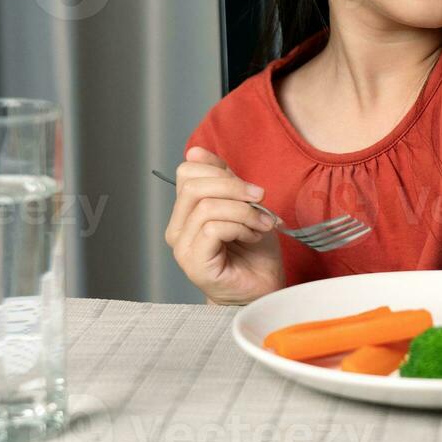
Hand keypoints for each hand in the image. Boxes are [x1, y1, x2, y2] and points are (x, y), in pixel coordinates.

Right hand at [164, 146, 285, 303]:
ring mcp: (182, 248)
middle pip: (194, 185)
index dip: (222, 172)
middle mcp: (177, 229)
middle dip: (235, 187)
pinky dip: (240, 226)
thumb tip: (195, 152)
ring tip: (262, 224)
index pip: (188, 172)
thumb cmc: (255, 252)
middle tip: (261, 200)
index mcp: (186, 212)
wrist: (264, 289)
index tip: (251, 189)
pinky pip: (213, 228)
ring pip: (207, 207)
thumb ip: (223, 180)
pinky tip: (253, 237)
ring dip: (244, 211)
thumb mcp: (242, 204)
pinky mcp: (194, 263)